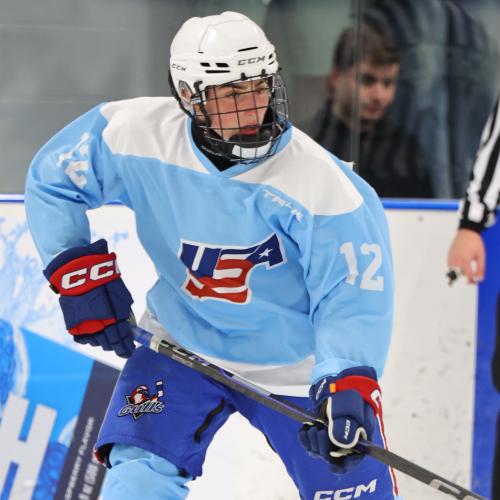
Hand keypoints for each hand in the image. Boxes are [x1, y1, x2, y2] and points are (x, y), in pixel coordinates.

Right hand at [44, 239, 135, 357]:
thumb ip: (126, 313)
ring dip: (104, 343)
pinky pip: (84, 340)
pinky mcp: (73, 326)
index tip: (130, 351)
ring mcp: (85, 327)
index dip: (127, 347)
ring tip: (109, 341)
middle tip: (122, 347)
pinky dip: (91, 340)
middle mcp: (100, 326)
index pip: (123, 340)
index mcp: (115, 319)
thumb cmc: (105, 282)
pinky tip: (95, 336)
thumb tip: (130, 327)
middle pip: (110, 344)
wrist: (80, 273)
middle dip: (118, 347)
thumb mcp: (122, 296)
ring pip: (97, 344)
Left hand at [299, 366, 380, 473]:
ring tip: (313, 427)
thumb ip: (347, 426)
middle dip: (322, 447)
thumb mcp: (350, 407)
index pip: (351, 461)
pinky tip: (305, 429)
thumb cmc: (349, 392)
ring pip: (319, 451)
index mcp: (359, 439)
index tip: (330, 463)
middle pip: (332, 457)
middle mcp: (345, 441)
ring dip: (313, 442)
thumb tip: (340, 444)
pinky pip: (309, 442)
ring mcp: (331, 436)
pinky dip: (305, 437)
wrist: (339, 378)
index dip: (341, 465)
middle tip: (319, 431)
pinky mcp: (320, 430)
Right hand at [447, 229, 484, 283]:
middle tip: (470, 281)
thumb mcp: (481, 256)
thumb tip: (479, 279)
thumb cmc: (475, 243)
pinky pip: (449, 266)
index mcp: (465, 260)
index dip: (471, 281)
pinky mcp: (448, 255)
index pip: (466, 275)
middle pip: (457, 276)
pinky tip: (459, 269)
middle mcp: (456, 259)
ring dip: (457, 276)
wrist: (467, 232)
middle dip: (463, 281)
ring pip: (451, 272)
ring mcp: (451, 257)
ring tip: (465, 275)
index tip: (475, 282)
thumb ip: (481, 268)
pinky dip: (453, 270)